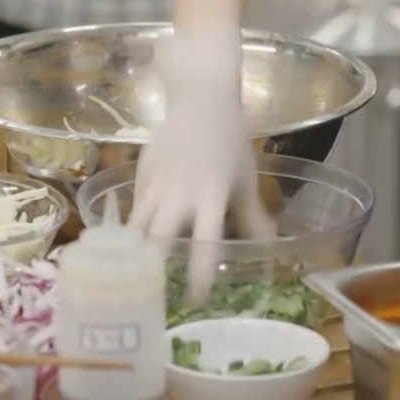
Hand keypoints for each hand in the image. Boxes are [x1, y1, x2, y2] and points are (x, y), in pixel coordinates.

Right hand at [129, 29, 277, 299]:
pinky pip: (134, 208)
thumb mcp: (245, 179)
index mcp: (210, 197)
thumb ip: (251, 216)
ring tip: (131, 278)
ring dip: (135, 253)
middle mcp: (179, 195)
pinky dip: (133, 228)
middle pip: (158, 239)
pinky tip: (131, 245)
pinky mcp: (141, 174)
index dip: (200, 275)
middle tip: (152, 294)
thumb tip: (269, 249)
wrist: (200, 101)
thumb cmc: (229, 142)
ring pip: (137, 226)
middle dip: (152, 269)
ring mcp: (155, 184)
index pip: (205, 244)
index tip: (198, 299)